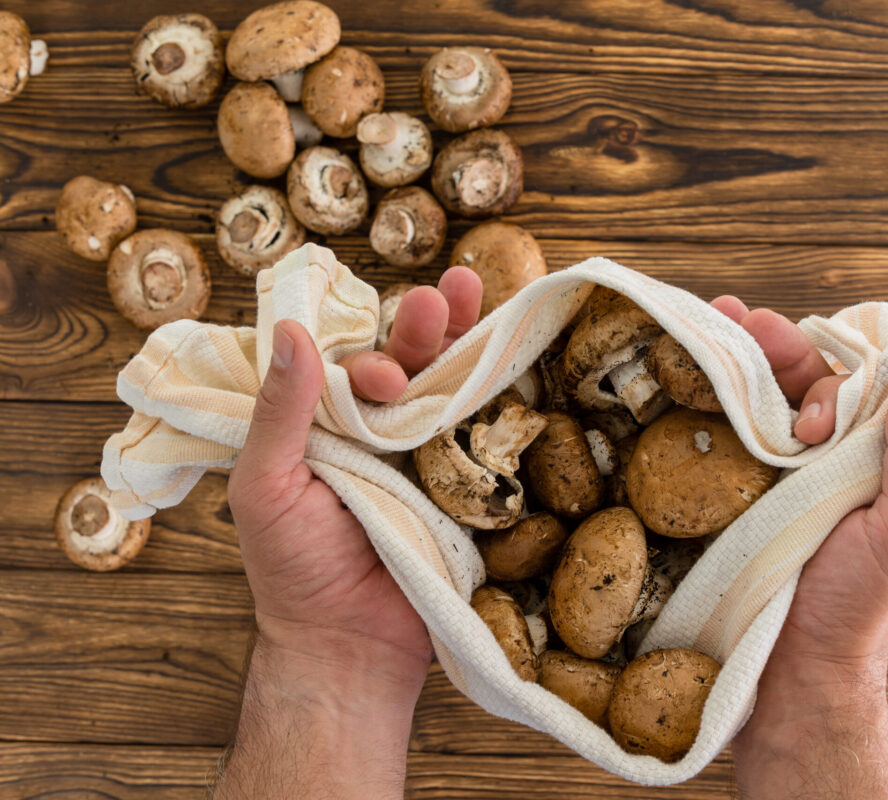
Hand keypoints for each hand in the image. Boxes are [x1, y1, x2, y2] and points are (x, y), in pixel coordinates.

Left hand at [226, 267, 482, 676]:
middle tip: (441, 298)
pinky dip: (494, 391)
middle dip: (422, 328)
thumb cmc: (293, 568)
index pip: (346, 365)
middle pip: (404, 363)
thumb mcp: (265, 486)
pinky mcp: (461, 483)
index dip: (367, 356)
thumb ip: (279, 413)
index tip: (379, 377)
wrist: (350, 642)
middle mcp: (374, 432)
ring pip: (444, 386)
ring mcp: (422, 456)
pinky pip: (479, 432)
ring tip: (472, 293)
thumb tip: (293, 333)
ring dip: (459, 340)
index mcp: (322, 426)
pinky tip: (509, 348)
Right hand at [715, 298, 887, 798]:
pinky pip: (707, 441)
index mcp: (861, 460)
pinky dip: (693, 402)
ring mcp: (760, 477)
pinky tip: (673, 371)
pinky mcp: (718, 498)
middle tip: (735, 314)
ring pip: (746, 402)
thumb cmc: (858, 609)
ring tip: (704, 319)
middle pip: (789, 382)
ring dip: (728, 358)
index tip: (809, 419)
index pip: (844, 387)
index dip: (823, 378)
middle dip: (766, 344)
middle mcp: (811, 461)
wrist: (792, 676)